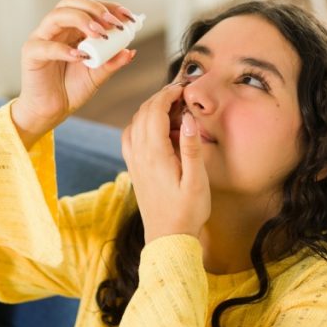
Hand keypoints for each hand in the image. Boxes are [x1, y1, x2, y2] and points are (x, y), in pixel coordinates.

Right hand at [11, 0, 136, 143]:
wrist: (51, 111)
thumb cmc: (71, 89)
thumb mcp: (98, 75)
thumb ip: (112, 63)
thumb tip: (130, 51)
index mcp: (73, 28)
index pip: (90, 6)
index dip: (110, 7)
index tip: (129, 17)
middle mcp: (57, 28)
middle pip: (71, 1)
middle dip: (95, 8)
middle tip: (113, 24)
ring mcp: (42, 38)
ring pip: (57, 15)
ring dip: (82, 20)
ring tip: (100, 35)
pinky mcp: (31, 53)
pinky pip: (46, 46)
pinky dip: (64, 50)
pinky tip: (79, 57)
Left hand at [122, 83, 210, 243]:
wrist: (168, 238)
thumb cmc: (187, 212)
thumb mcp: (197, 180)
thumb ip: (191, 147)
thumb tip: (187, 118)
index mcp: (155, 154)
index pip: (154, 111)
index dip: (167, 93)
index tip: (183, 87)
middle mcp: (139, 155)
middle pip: (142, 112)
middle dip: (160, 97)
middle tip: (180, 93)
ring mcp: (134, 162)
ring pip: (134, 122)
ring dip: (150, 108)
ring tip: (171, 107)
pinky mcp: (134, 168)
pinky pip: (130, 136)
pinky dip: (141, 123)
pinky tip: (156, 128)